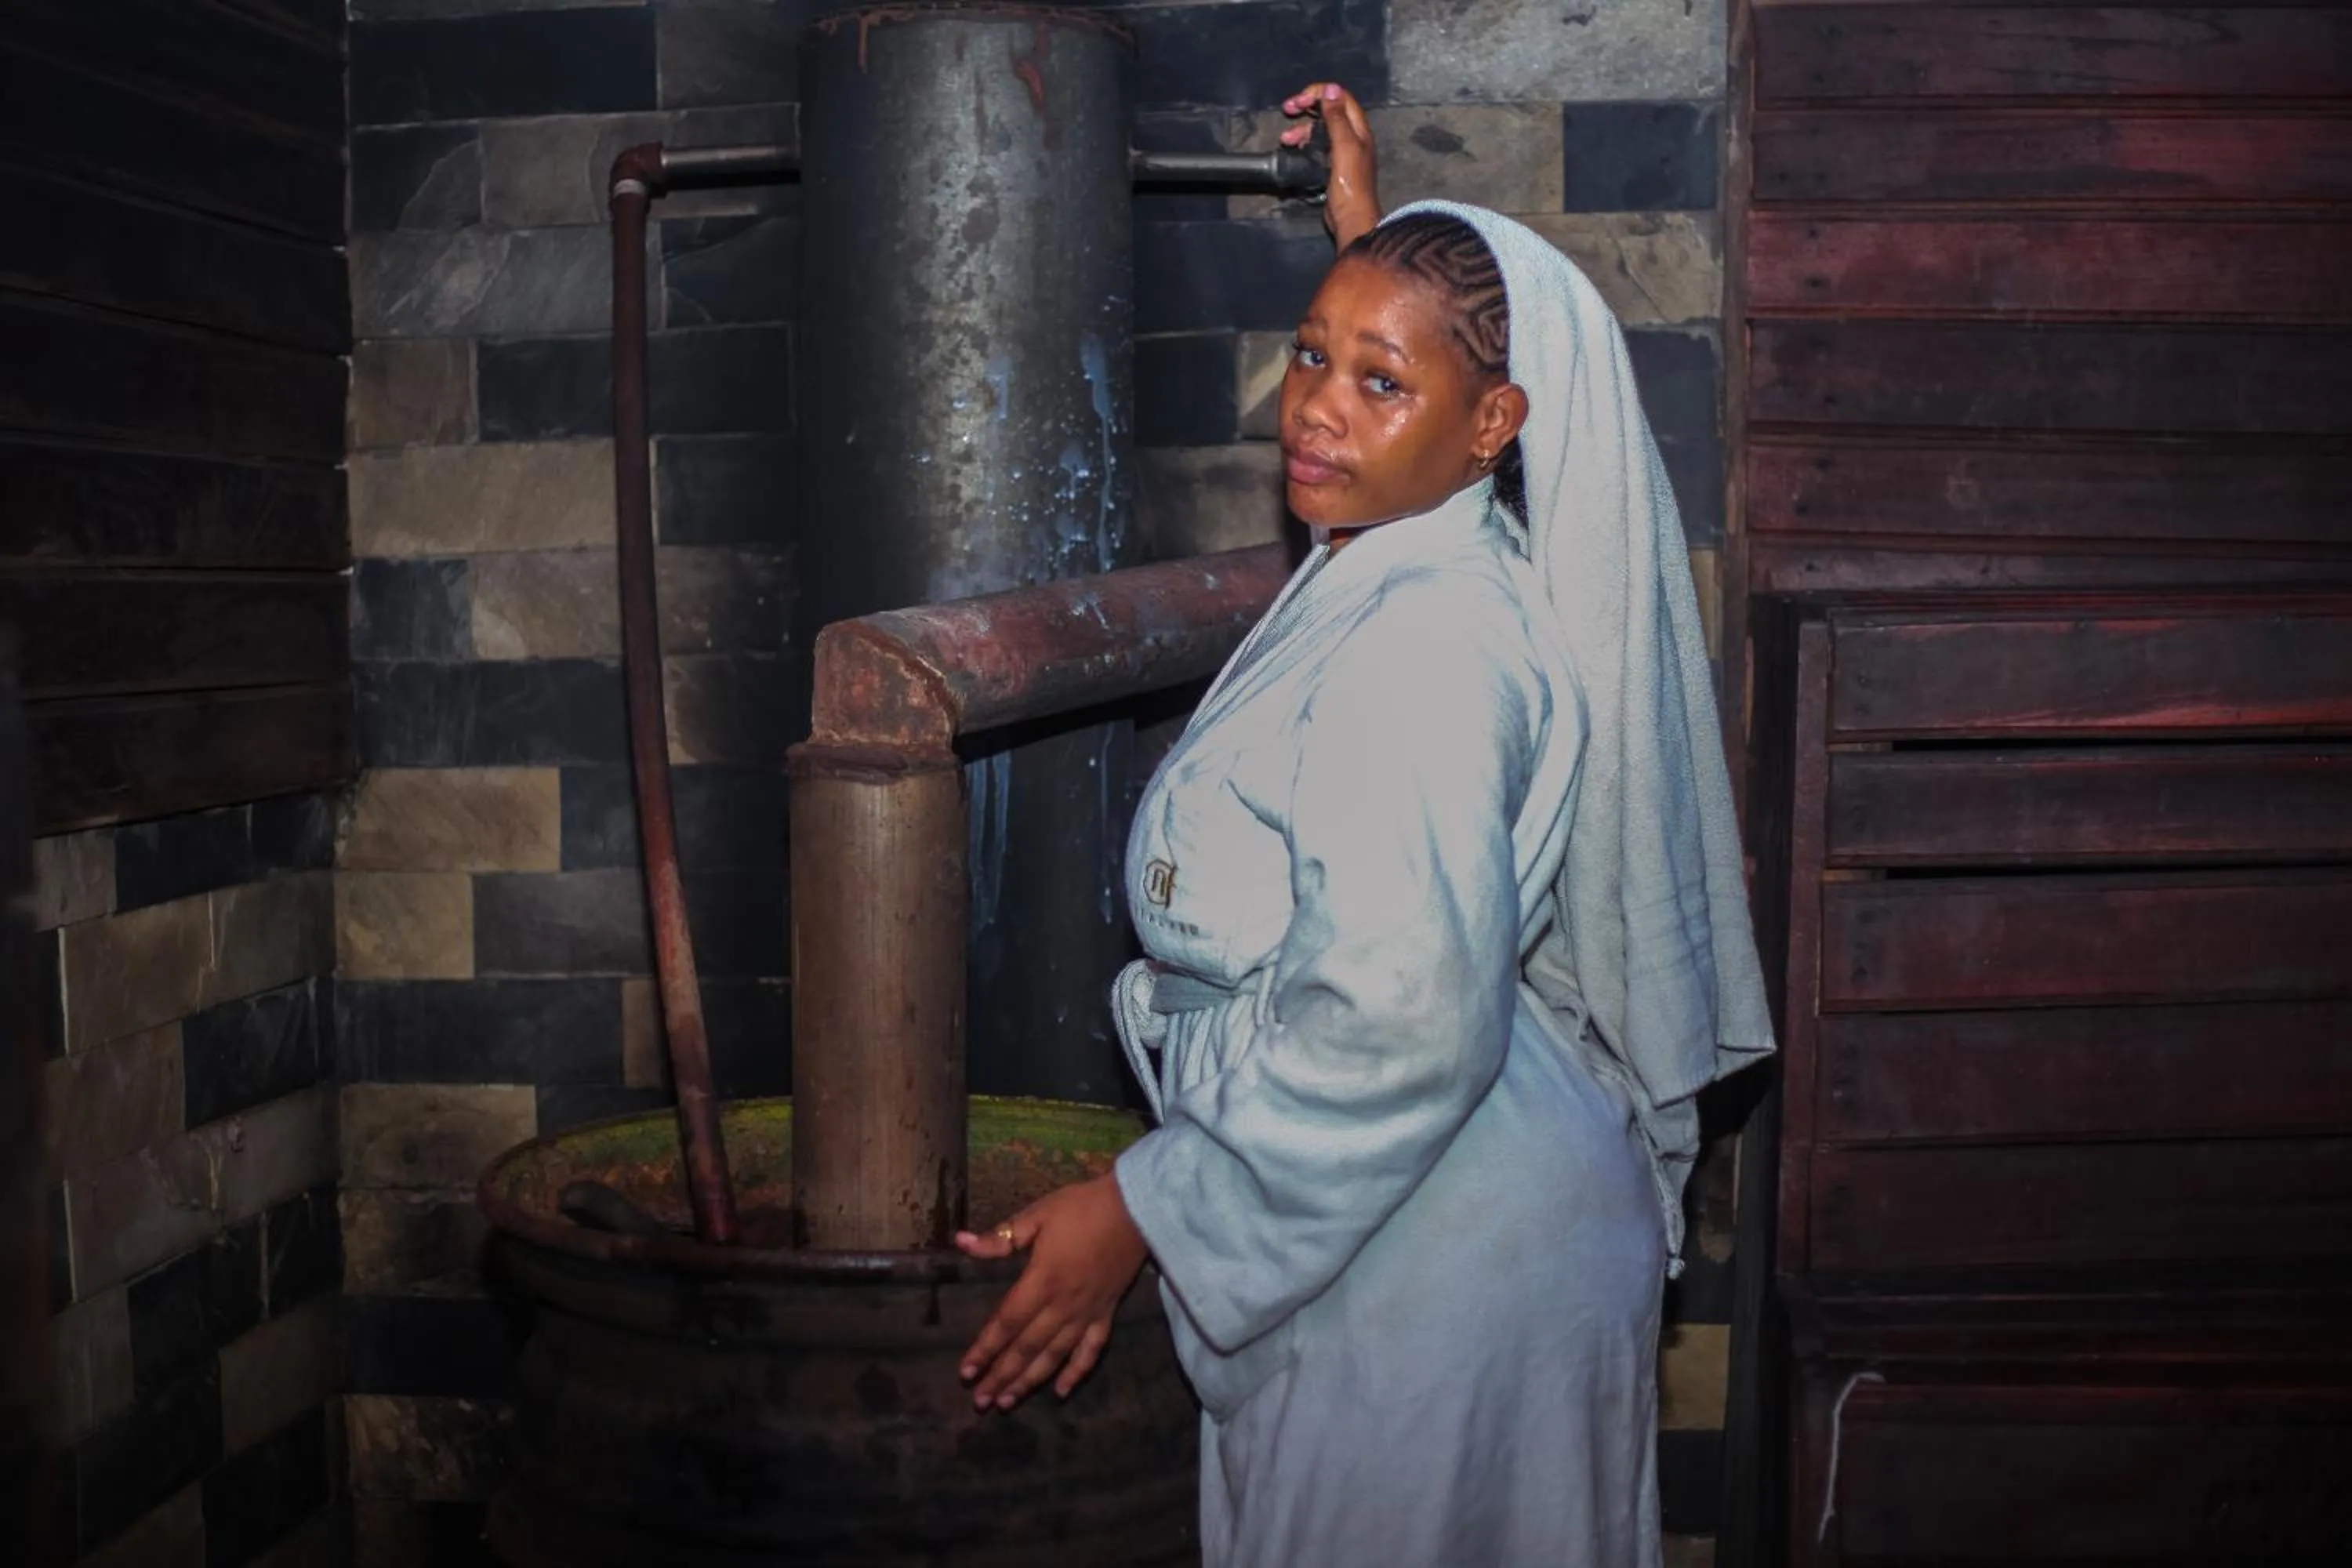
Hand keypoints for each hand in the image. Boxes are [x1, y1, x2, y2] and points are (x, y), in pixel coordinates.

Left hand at [954, 1174, 1149, 1409]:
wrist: (1136, 1209)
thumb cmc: (1083, 1208)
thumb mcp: (1038, 1214)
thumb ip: (1001, 1237)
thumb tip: (961, 1243)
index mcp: (1042, 1281)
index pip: (1007, 1323)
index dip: (985, 1349)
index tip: (966, 1372)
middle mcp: (1063, 1306)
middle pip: (1027, 1348)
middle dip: (1001, 1376)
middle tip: (980, 1402)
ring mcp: (1087, 1314)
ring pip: (1054, 1356)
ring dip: (1030, 1381)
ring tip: (1008, 1403)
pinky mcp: (1106, 1314)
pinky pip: (1091, 1351)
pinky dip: (1076, 1373)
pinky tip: (1060, 1392)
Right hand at [1281, 82, 1381, 249]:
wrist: (1351, 219)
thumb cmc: (1349, 184)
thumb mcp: (1344, 147)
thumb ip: (1337, 118)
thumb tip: (1331, 88)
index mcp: (1358, 129)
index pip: (1340, 97)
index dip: (1320, 93)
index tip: (1300, 100)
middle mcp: (1352, 136)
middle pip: (1328, 111)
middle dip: (1307, 107)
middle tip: (1288, 108)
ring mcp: (1341, 152)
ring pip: (1318, 130)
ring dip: (1300, 129)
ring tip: (1285, 139)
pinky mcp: (1330, 166)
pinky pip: (1314, 147)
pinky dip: (1302, 144)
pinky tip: (1291, 150)